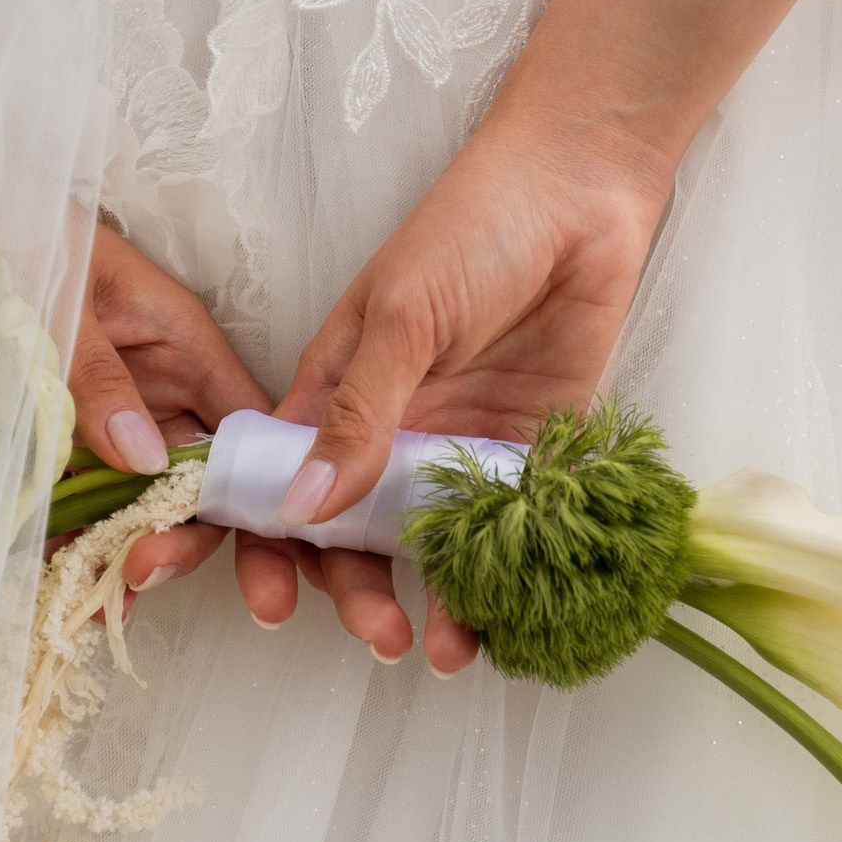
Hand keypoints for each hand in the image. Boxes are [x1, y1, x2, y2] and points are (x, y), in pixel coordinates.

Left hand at [67, 219, 269, 601]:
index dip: (264, 491)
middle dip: (189, 538)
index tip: (261, 551)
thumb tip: (145, 460)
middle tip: (146, 574)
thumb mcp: (61, 295)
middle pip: (201, 480)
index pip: (250, 428)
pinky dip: (73, 536)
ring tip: (103, 590)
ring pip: (141, 502)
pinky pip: (79, 498)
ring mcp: (107, 418)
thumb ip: (99, 377)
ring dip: (128, 550)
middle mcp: (156, 387)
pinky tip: (56, 570)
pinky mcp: (56, 437)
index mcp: (182, 344)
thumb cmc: (10, 225)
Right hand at [243, 101, 676, 670]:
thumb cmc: (472, 226)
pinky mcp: (531, 461)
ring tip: (434, 648)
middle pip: (350, 537)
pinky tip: (499, 624)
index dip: (256, 547)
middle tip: (375, 631)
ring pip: (427, 551)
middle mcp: (389, 436)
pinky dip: (498, 586)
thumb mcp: (399, 315)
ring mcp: (459, 453)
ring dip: (425, 604)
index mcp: (333, 395)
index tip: (260, 601)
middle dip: (350, 593)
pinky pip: (507, 539)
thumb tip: (303, 507)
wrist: (585, 192)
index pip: (276, 486)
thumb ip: (358, 414)